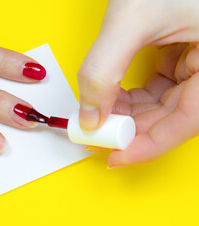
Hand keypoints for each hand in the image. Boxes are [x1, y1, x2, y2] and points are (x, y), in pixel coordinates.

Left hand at [78, 0, 198, 166]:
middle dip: (131, 128)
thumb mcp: (134, 18)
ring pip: (163, 103)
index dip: (148, 146)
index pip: (187, 123)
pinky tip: (110, 95)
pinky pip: (159, 85)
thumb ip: (104, 70)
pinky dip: (131, 93)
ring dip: (128, 111)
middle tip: (96, 134)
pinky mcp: (184, 52)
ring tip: (98, 114)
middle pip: (172, 116)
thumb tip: (89, 115)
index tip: (114, 157)